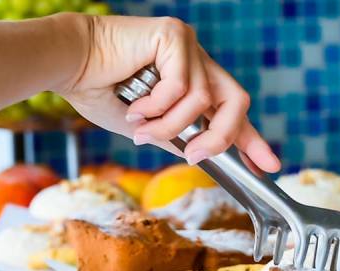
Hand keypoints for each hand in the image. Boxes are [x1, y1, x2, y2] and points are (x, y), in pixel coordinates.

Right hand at [58, 14, 279, 172]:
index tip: (270, 165)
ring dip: (171, 125)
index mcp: (195, 83)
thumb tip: (204, 158)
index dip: (253, 140)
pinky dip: (158, 105)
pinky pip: (182, 86)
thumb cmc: (101, 92)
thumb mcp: (150, 127)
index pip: (233, 112)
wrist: (69, 65)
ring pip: (203, 100)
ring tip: (141, 127)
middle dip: (221, 137)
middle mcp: (199, 62)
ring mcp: (189, 47)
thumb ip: (180, 138)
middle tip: (196, 156)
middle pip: (237, 102)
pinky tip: (135, 103)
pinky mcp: (175, 35)